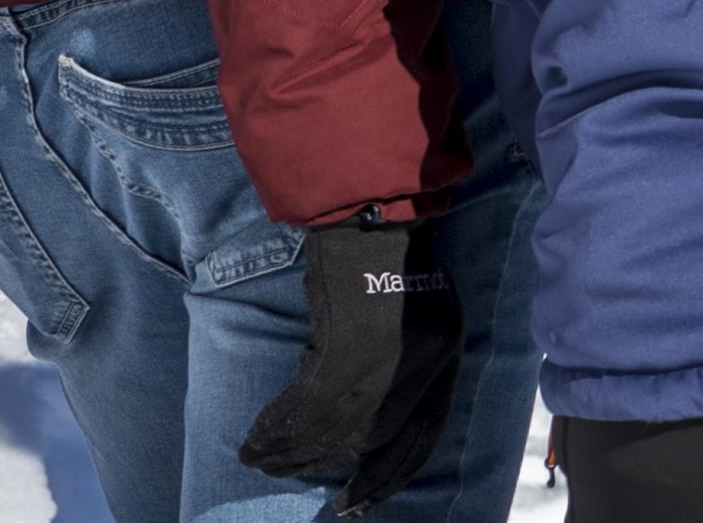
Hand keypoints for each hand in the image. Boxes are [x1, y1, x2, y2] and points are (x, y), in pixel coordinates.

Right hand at [236, 215, 465, 515]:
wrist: (372, 208)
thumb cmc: (387, 252)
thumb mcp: (415, 311)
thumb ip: (400, 362)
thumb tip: (362, 415)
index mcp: (447, 352)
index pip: (424, 433)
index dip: (392, 471)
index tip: (366, 500)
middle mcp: (427, 362)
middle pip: (374, 436)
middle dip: (331, 463)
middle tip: (293, 476)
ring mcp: (390, 358)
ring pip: (336, 428)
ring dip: (293, 450)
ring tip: (262, 460)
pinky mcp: (350, 349)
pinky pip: (307, 408)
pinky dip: (278, 428)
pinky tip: (255, 441)